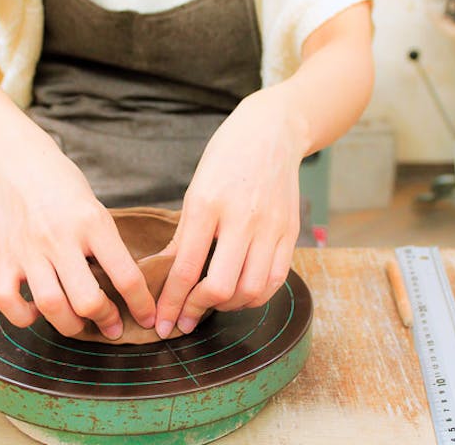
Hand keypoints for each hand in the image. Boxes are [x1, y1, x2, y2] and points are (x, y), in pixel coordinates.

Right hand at [0, 135, 156, 339]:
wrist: (20, 164)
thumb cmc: (65, 188)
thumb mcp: (99, 211)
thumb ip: (109, 247)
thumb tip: (125, 290)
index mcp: (93, 224)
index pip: (125, 275)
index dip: (141, 305)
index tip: (147, 317)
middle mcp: (59, 238)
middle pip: (87, 300)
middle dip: (106, 320)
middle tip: (112, 324)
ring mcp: (28, 251)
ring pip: (51, 307)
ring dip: (71, 326)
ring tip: (81, 323)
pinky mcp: (2, 259)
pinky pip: (7, 303)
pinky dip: (25, 317)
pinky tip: (39, 312)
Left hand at [155, 85, 307, 337]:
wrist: (271, 132)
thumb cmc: (225, 159)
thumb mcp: (195, 191)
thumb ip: (184, 236)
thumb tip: (165, 275)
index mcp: (208, 205)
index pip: (185, 267)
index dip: (171, 302)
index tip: (164, 323)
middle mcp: (242, 218)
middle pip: (220, 286)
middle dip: (197, 310)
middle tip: (185, 318)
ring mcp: (271, 226)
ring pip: (251, 289)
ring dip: (228, 306)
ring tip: (213, 303)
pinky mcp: (291, 232)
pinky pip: (276, 279)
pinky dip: (257, 296)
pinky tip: (241, 293)